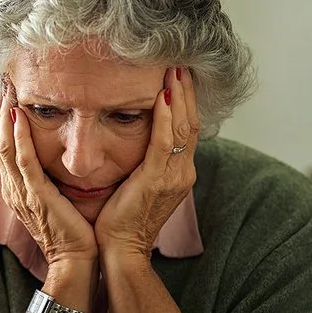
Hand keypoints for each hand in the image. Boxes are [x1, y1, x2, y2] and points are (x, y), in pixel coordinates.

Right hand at [0, 75, 97, 265]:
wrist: (77, 261)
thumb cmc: (74, 231)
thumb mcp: (57, 198)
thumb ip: (51, 176)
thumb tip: (59, 153)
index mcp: (17, 188)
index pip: (3, 145)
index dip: (2, 117)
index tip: (8, 90)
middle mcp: (13, 188)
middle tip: (3, 79)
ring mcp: (22, 192)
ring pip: (4, 147)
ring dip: (4, 115)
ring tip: (6, 88)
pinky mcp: (36, 197)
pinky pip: (23, 162)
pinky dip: (19, 138)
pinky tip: (18, 116)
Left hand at [94, 67, 198, 259]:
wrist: (120, 250)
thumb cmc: (121, 218)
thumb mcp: (137, 183)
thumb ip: (144, 160)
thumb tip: (135, 136)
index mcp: (178, 172)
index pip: (187, 128)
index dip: (185, 100)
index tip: (179, 75)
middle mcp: (183, 172)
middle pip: (190, 122)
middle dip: (186, 91)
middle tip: (180, 62)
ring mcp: (174, 177)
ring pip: (183, 128)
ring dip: (178, 96)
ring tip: (174, 69)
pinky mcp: (158, 181)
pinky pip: (165, 142)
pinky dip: (166, 117)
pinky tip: (162, 96)